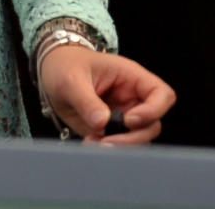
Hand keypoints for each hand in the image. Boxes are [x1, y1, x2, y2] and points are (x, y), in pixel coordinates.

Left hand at [38, 46, 175, 145]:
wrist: (52, 71)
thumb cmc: (65, 65)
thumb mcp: (71, 78)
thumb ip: (86, 99)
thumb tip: (102, 123)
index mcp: (130, 77)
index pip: (162, 94)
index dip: (153, 110)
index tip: (128, 120)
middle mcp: (132, 97)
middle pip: (152, 124)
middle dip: (133, 138)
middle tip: (107, 141)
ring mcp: (123, 115)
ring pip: (139, 139)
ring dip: (120, 146)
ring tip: (94, 142)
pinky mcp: (112, 129)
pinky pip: (120, 145)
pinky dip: (108, 149)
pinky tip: (90, 143)